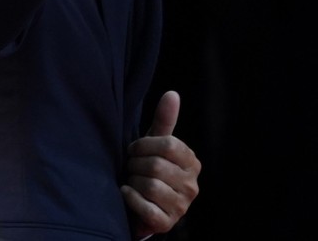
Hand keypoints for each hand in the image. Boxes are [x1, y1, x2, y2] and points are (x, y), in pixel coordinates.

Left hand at [121, 90, 200, 237]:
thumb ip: (164, 120)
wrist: (141, 205)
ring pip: (151, 186)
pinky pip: (146, 207)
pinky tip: (126, 192)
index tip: (134, 149)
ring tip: (131, 180)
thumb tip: (172, 93)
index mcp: (192, 162)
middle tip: (130, 167)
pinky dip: (131, 198)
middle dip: (135, 165)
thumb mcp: (156, 144)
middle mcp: (192, 185)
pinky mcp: (167, 223)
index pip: (168, 145)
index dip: (144, 145)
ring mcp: (181, 206)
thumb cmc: (149, 168)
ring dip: (133, 181)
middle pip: (157, 166)